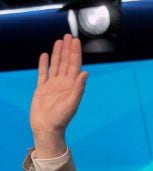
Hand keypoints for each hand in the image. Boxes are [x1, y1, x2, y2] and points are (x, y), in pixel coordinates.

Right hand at [30, 35, 87, 157]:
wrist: (47, 128)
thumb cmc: (61, 118)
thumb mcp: (72, 103)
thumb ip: (79, 88)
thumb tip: (85, 73)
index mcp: (71, 85)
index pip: (74, 65)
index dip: (75, 53)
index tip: (75, 41)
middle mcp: (63, 83)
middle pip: (66, 62)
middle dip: (67, 49)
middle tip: (68, 36)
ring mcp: (52, 85)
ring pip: (55, 65)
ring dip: (57, 53)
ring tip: (59, 41)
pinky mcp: (42, 88)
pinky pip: (43, 73)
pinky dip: (44, 64)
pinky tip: (45, 56)